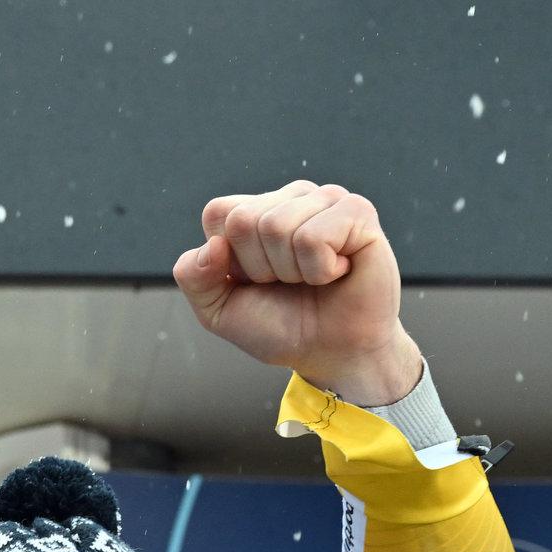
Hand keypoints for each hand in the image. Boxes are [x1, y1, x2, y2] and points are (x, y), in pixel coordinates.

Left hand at [173, 181, 424, 405]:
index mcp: (256, 211)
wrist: (331, 353)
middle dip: (259, 267)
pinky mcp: (357, 211)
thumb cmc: (280, 326)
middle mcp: (291, 198)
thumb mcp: (218, 311)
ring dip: (291, 271)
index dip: (229, 260)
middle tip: (288, 282)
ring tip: (313, 278)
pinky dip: (319, 269)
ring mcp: (326, 199)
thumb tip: (214, 244)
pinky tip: (337, 272)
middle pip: (243, 220)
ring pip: (276, 226)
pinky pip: (313, 237)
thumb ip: (194, 278)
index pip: (218, 212)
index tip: (254, 280)